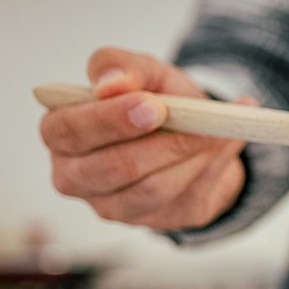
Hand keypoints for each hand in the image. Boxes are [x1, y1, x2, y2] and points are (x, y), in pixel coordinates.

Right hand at [39, 47, 249, 230]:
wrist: (193, 132)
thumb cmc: (154, 99)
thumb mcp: (142, 71)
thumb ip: (121, 67)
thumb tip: (112, 83)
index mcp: (60, 133)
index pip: (70, 131)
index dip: (111, 120)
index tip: (153, 106)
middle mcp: (77, 177)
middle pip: (114, 168)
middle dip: (160, 144)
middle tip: (195, 123)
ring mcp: (115, 207)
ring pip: (154, 189)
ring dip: (191, 156)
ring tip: (217, 128)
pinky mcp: (157, 221)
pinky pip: (188, 198)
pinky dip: (214, 166)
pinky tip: (227, 142)